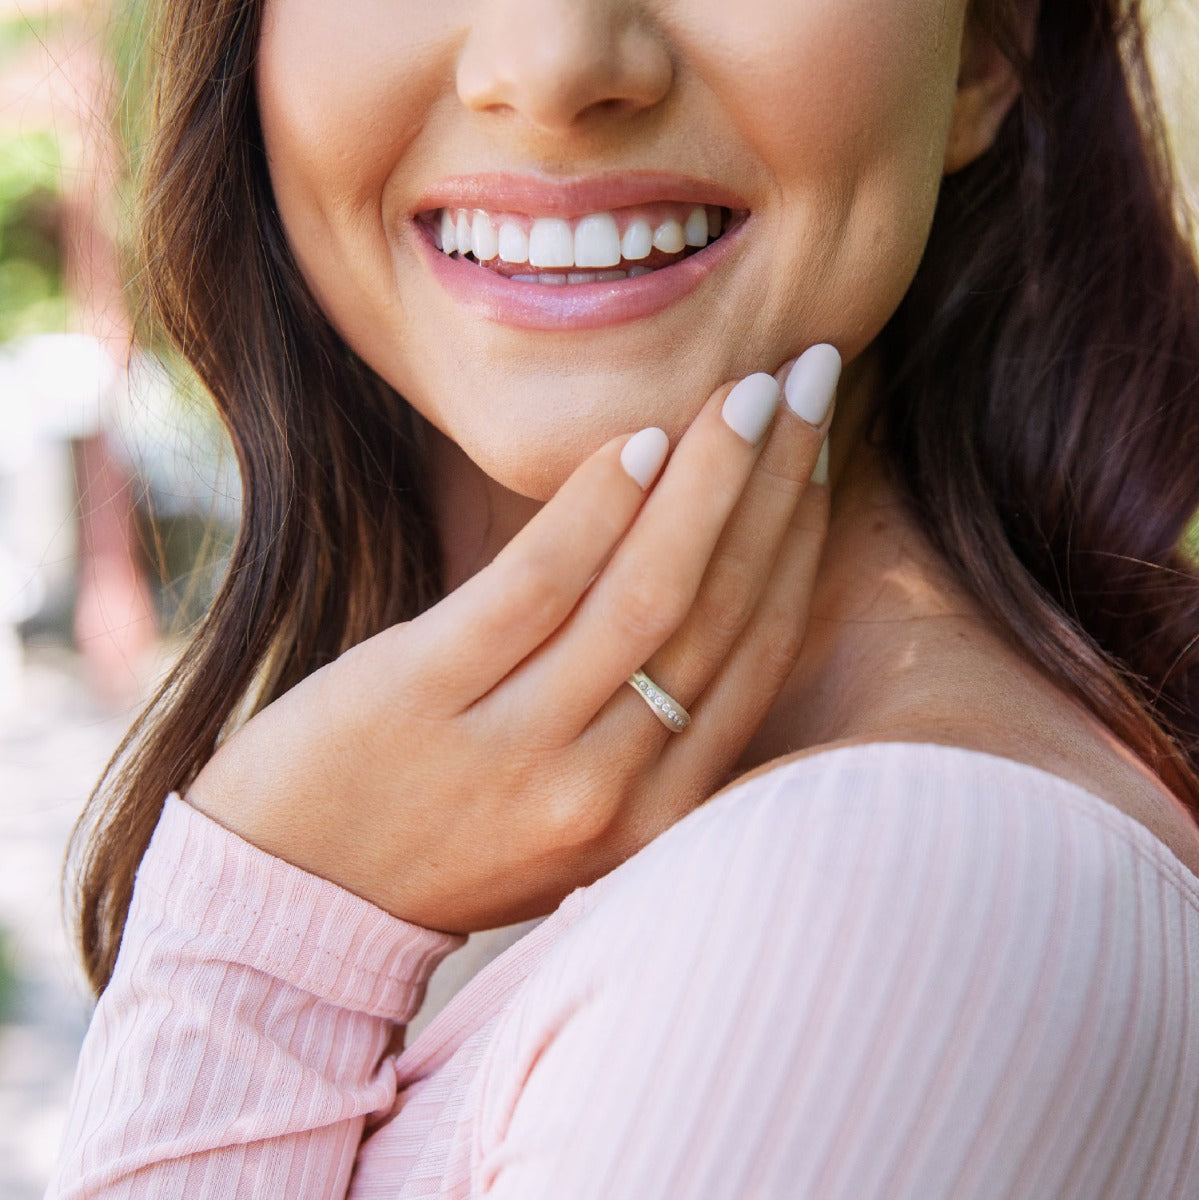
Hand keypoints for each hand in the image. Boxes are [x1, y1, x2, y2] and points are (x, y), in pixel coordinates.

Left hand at [187, 345, 839, 932]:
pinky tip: (640, 439)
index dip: (799, 541)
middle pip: (720, 612)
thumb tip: (709, 590)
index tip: (815, 449)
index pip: (756, 654)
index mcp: (654, 816)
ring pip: (646, 595)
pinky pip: (534, 587)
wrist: (292, 897)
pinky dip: (596, 508)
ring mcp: (515, 748)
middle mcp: (604, 791)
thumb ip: (647, 730)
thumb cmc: (441, 836)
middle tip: (809, 380)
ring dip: (710, 480)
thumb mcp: (574, 809)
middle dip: (776, 487)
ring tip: (747, 390)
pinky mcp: (422, 696)